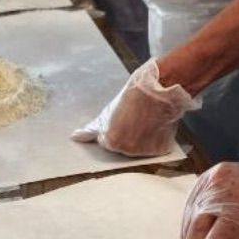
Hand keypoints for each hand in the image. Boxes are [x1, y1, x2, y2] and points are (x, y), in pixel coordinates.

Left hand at [71, 58, 197, 156]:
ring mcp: (145, 151)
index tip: (122, 120)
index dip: (114, 130)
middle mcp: (127, 150)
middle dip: (127, 136)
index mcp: (111, 141)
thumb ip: (93, 128)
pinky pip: (155, 148)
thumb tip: (76, 137)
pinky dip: (155, 139)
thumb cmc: (135, 94)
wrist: (162, 87)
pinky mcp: (161, 149)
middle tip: (134, 119)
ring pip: (139, 149)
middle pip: (123, 148)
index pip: (107, 143)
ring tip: (147, 120)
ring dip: (142, 139)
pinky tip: (156, 124)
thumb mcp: (110, 110)